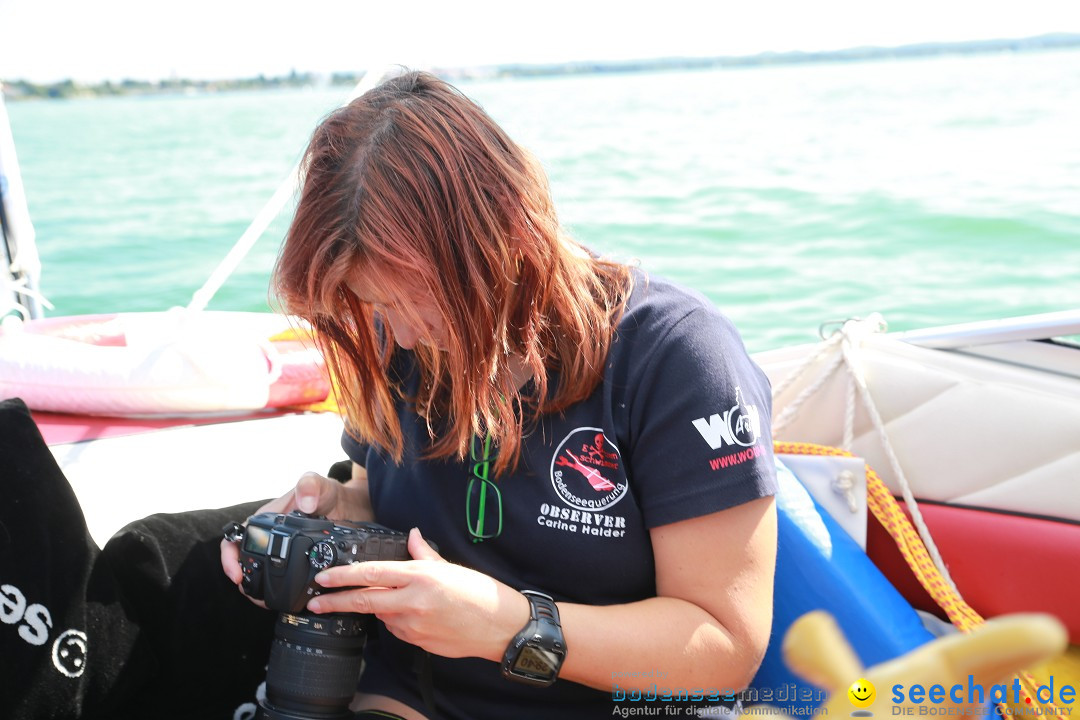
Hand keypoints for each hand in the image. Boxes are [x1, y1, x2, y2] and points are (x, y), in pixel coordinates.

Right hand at [219, 470, 372, 587]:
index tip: (237, 574)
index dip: (230, 557)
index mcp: (266, 520)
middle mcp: (270, 538)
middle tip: (256, 597)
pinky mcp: (297, 562)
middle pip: (246, 563)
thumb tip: (305, 502)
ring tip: (269, 602)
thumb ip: (311, 486)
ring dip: (260, 590)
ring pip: (261, 575)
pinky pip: (283, 580)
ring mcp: (283, 551)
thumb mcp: (321, 486)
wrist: (350, 505)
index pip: (237, 539)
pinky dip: (282, 590)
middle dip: (245, 582)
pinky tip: (290, 599)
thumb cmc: (330, 493)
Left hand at [307, 529, 529, 661]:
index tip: (323, 577)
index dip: (342, 576)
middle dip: (335, 601)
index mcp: (420, 576)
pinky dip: (395, 620)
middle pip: (364, 600)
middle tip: (316, 602)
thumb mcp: (450, 567)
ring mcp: (414, 625)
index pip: (371, 573)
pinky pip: (397, 629)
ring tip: (392, 599)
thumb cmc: (480, 594)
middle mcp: (412, 601)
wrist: (500, 626)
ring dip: (377, 608)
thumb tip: (412, 536)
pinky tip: (411, 614)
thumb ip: (424, 552)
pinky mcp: (418, 642)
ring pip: (381, 615)